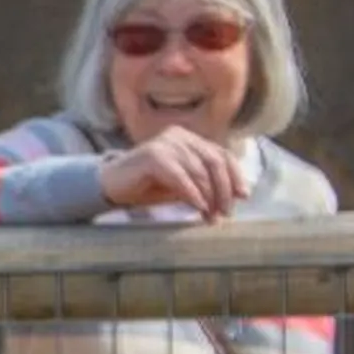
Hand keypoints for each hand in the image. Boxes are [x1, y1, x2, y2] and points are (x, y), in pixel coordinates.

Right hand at [98, 127, 245, 220]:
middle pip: (214, 161)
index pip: (221, 154)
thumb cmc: (147, 186)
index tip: (243, 196)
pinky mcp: (153, 155)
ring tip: (211, 216)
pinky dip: (193, 193)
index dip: (235, 175)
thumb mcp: (182, 185)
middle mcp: (179, 136)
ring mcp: (165, 143)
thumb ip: (204, 184)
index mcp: (189, 139)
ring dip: (209, 196)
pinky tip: (198, 207)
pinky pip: (181, 176)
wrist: (111, 185)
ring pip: (199, 170)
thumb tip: (235, 196)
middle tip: (226, 212)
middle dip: (224, 189)